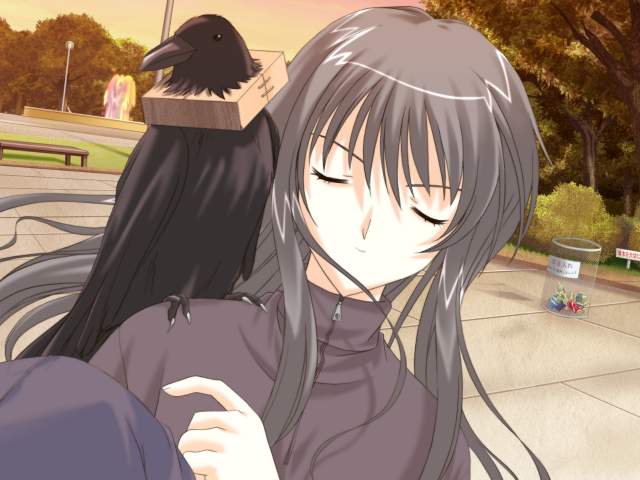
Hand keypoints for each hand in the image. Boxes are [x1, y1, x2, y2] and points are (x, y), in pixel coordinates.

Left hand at [162, 376, 279, 479]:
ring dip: (189, 457)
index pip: (218, 388)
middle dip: (192, 439)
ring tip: (207, 470)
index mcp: (248, 417)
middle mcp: (241, 426)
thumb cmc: (252, 472)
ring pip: (187, 441)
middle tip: (204, 459)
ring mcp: (231, 444)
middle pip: (195, 421)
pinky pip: (188, 461)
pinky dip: (191, 472)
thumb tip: (194, 421)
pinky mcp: (219, 464)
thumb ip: (228, 425)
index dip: (191, 384)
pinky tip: (208, 478)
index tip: (169, 389)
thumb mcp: (248, 441)